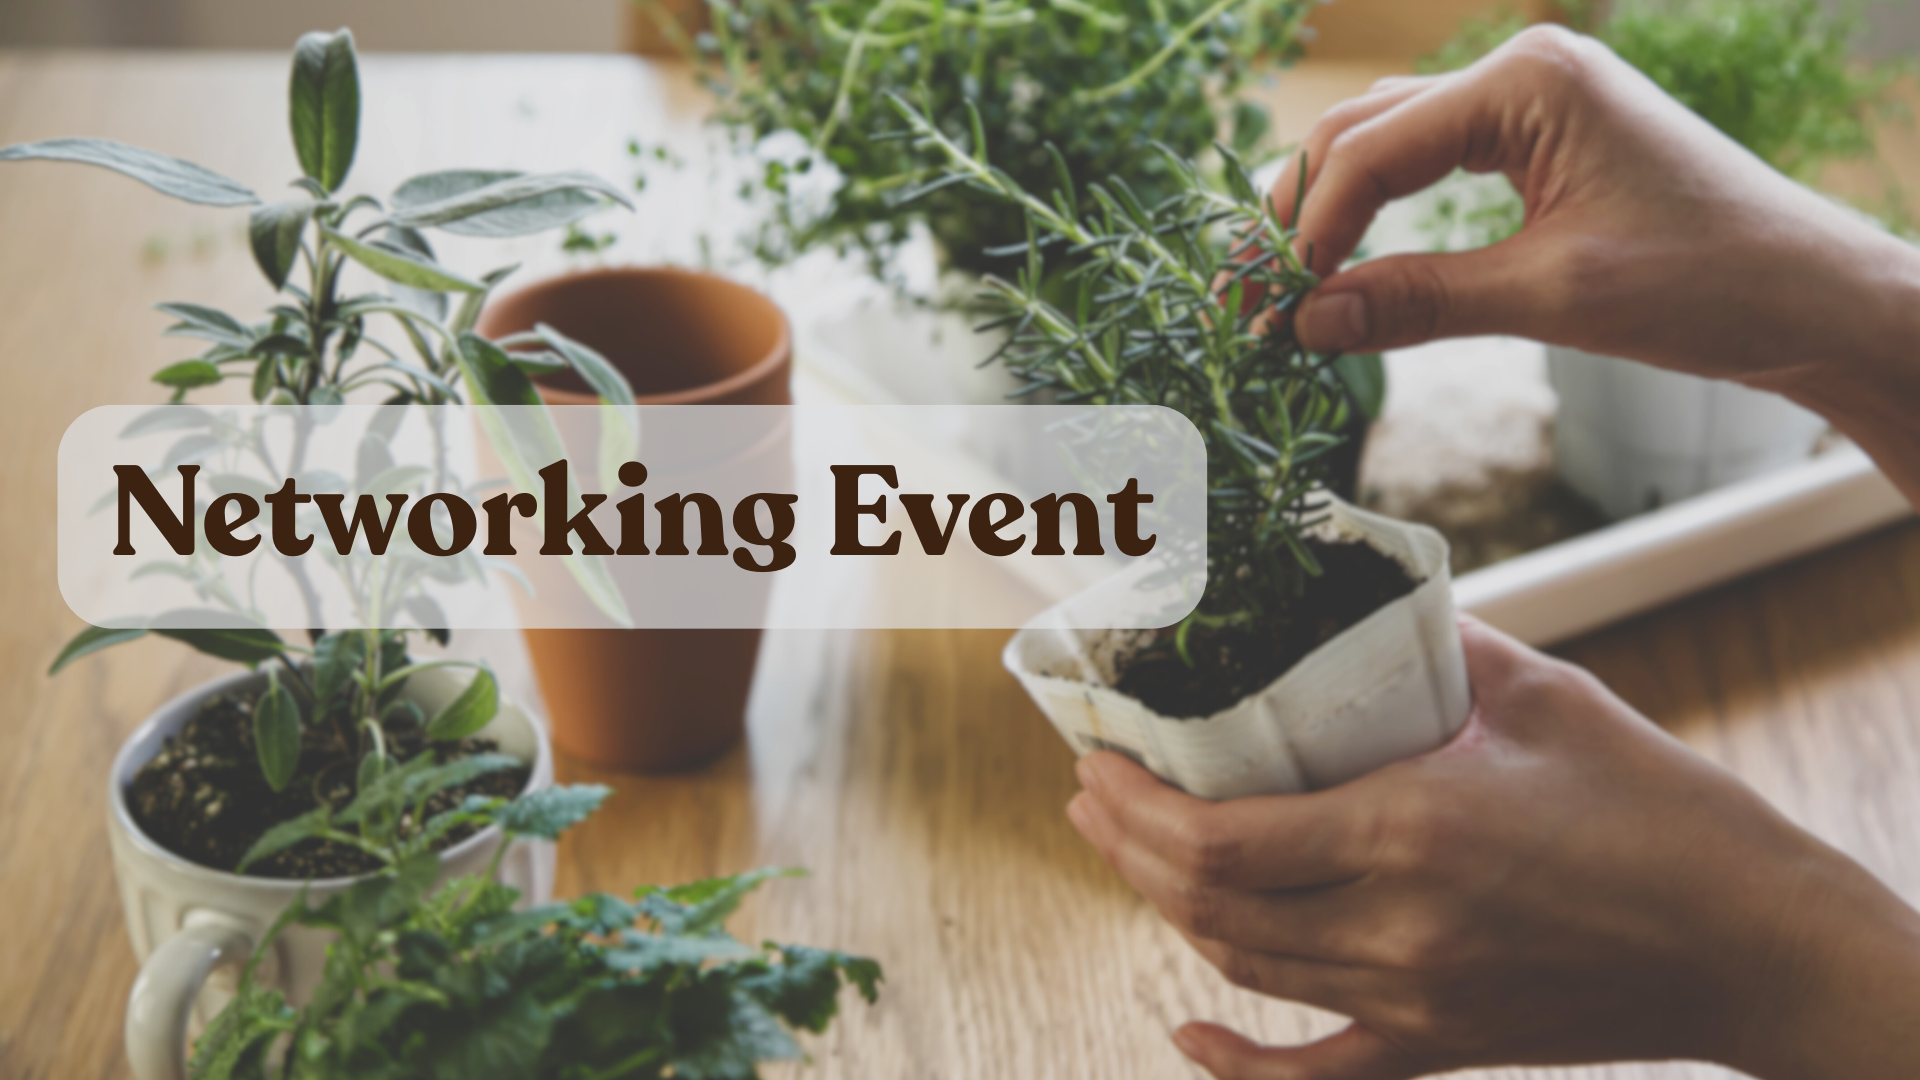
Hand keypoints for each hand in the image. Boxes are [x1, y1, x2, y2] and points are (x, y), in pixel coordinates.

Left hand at [1066, 618, 1919, 1079]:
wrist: (1757, 945)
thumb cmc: (1664, 809)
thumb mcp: (1547, 696)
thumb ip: (1436, 644)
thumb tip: (1353, 593)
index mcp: (1411, 832)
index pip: (1218, 836)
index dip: (1134, 803)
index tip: (1094, 757)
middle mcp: (1395, 930)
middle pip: (1207, 903)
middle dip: (1127, 846)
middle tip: (1091, 791)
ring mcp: (1414, 1001)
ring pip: (1244, 967)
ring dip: (1166, 909)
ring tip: (1126, 851)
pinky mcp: (1442, 1045)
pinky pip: (1316, 1076)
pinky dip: (1239, 1065)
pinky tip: (1185, 1039)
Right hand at [1272, 27, 1919, 502]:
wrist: (1814, 298)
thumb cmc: (1708, 284)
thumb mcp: (1551, 295)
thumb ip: (1418, 302)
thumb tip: (1305, 324)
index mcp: (1529, 81)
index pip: (1374, 148)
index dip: (1309, 228)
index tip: (1269, 304)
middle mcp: (1524, 73)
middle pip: (1365, 130)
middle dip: (1301, 210)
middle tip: (1250, 292)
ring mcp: (1534, 106)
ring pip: (1390, 146)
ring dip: (1333, 212)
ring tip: (1283, 284)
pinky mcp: (1545, 146)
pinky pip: (1434, 169)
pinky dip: (1383, 218)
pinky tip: (1350, 265)